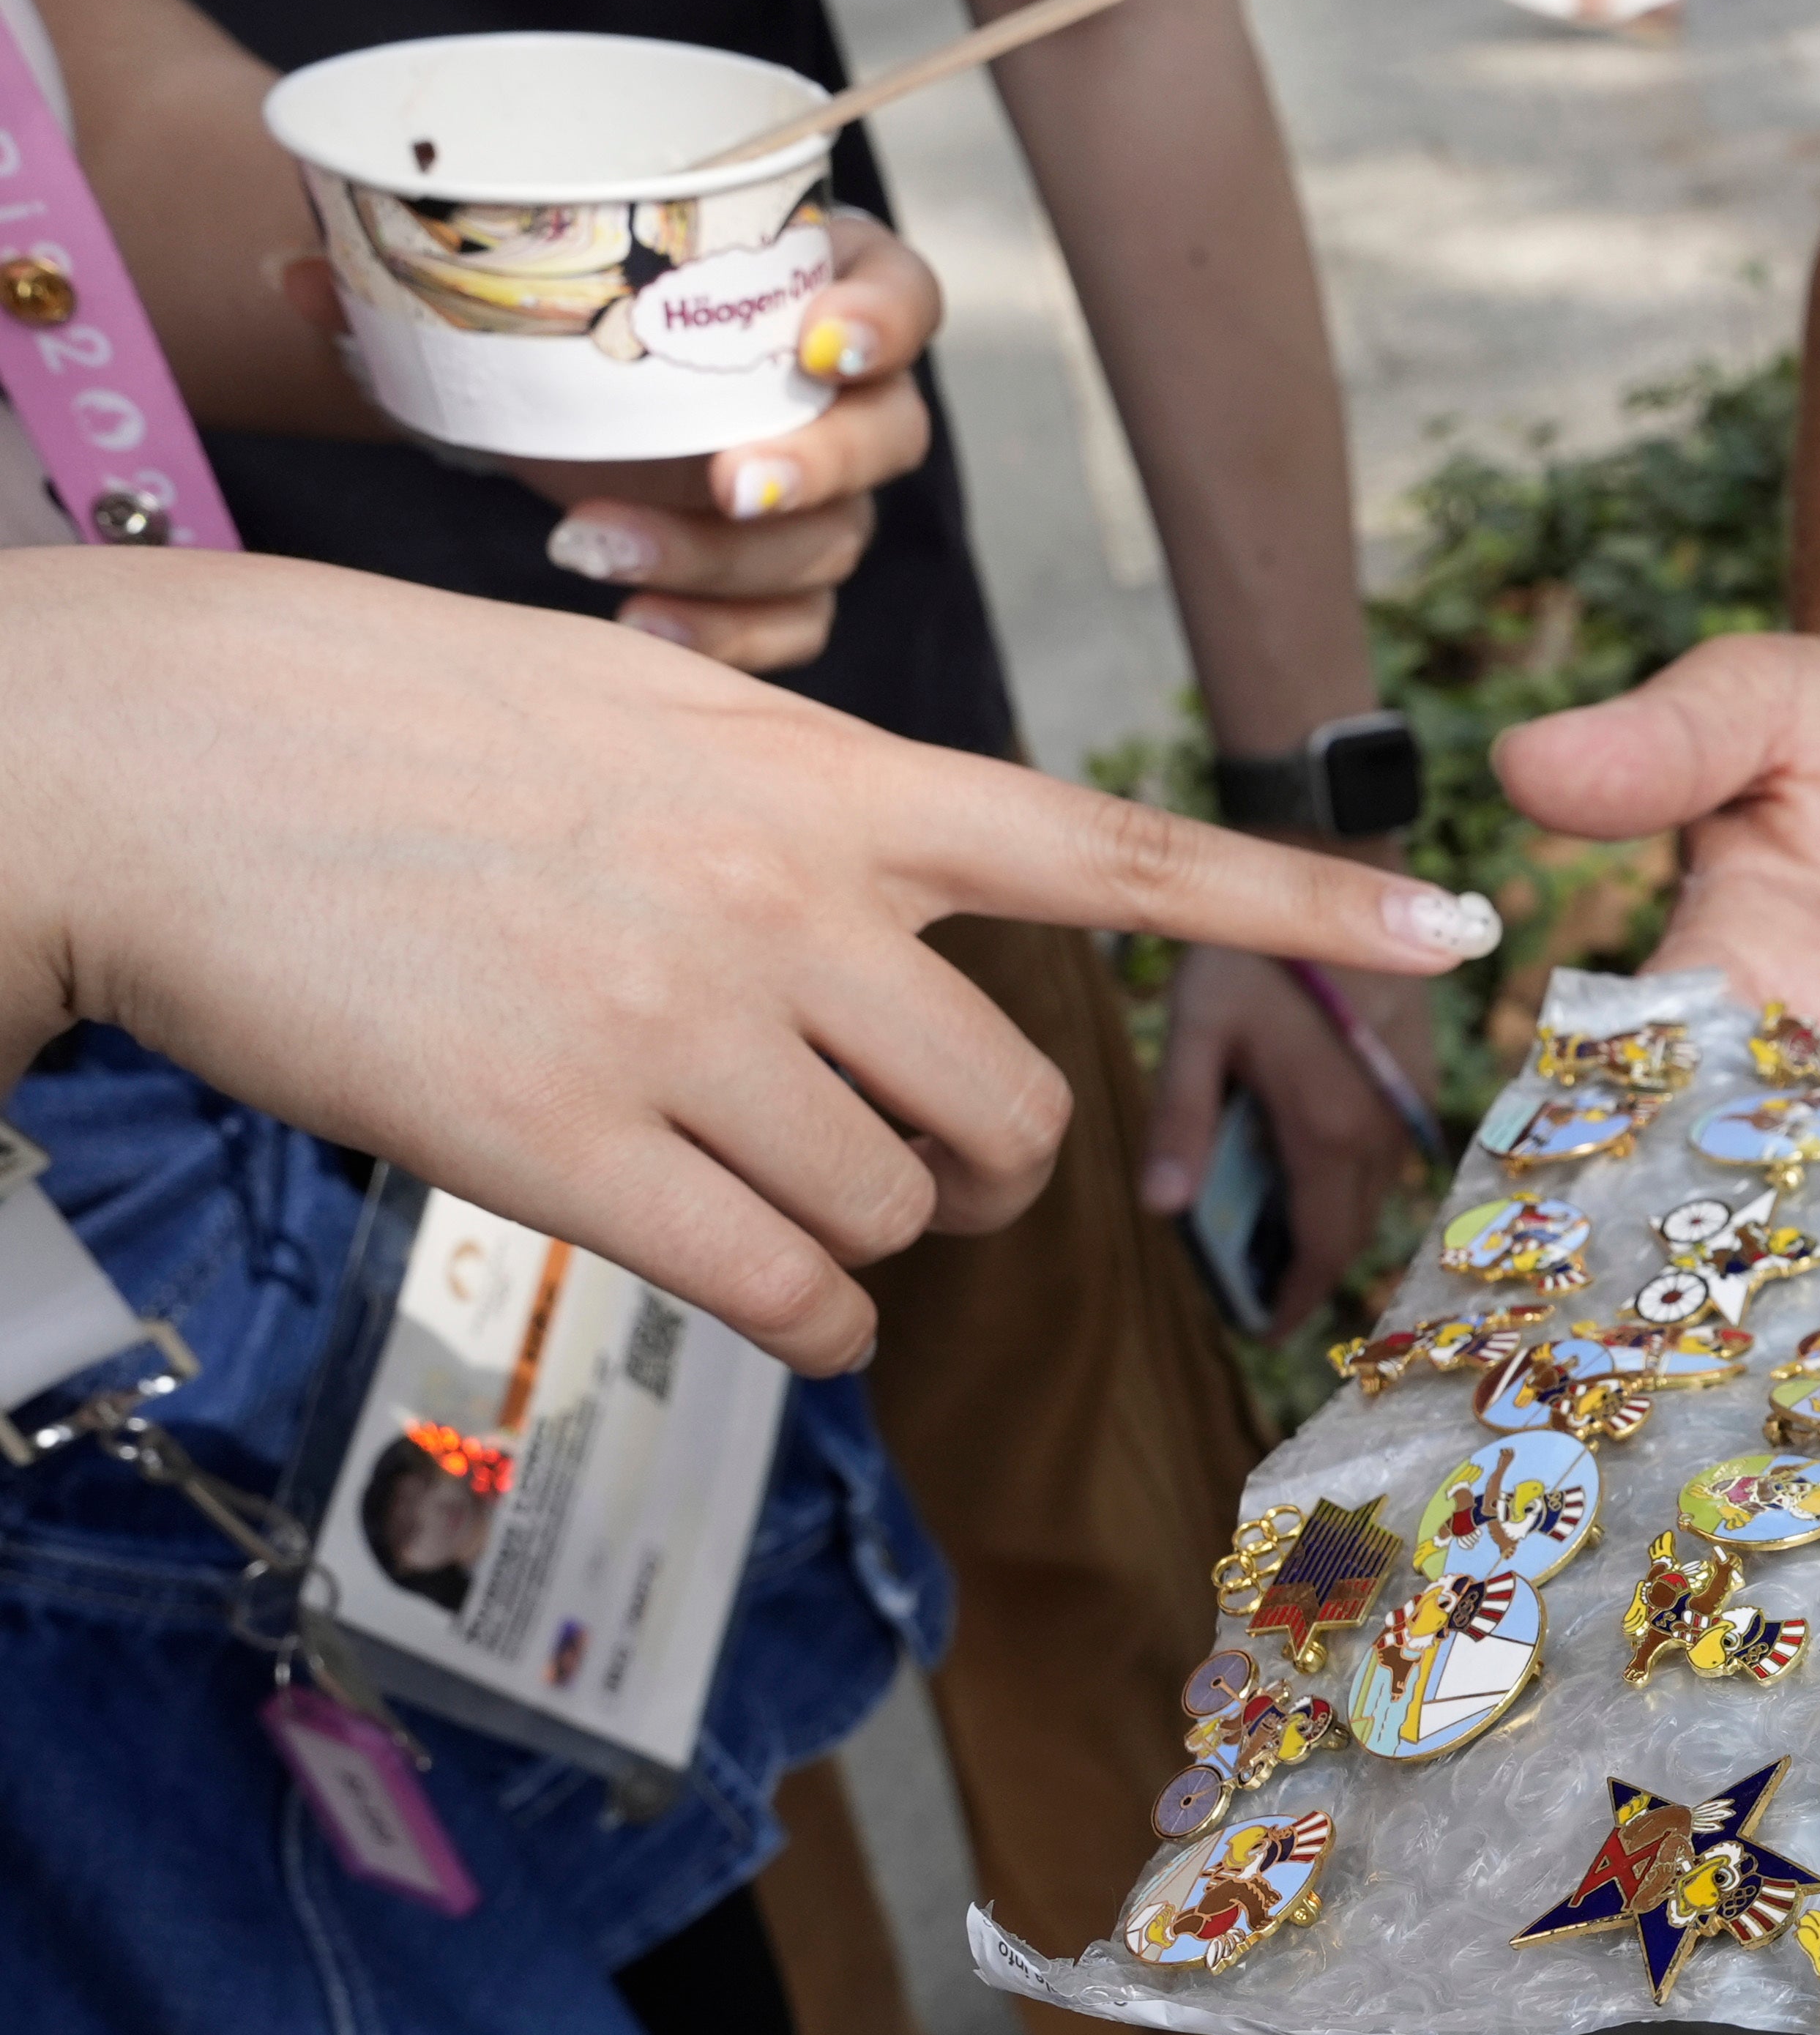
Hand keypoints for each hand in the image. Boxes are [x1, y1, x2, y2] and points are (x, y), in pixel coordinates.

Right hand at [0, 550, 1493, 1376]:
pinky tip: (741, 1283)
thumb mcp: (644, 713)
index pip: (1114, 847)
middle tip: (916, 1174)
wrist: (154, 757)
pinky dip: (797, 1321)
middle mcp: (788, 901)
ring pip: (897, 1217)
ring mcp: (682, 1023)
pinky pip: (785, 1296)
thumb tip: (890, 928)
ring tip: (741, 1179)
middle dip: (995, 1179)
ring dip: (860, 1241)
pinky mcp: (567, 1142)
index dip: (1297, 896)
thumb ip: (800, 816)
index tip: (1450, 922)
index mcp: (826, 780)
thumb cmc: (390, 723)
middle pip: (1021, 1113)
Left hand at [448, 212, 938, 672]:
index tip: (818, 345)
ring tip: (594, 548)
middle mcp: (843, 395)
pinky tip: (637, 626)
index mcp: (815, 285)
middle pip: (888, 434)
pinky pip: (797, 623)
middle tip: (725, 481)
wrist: (550, 401)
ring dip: (725, 558)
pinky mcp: (786, 576)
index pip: (904, 293)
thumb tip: (298, 281)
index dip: (883, 321)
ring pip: (834, 541)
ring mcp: (825, 495)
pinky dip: (726, 635)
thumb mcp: (511, 275)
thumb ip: (425, 271)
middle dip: (817, 464)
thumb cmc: (562, 314)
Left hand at [1142, 947, 1440, 1327]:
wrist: (1335, 859)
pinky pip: (1390, 1152)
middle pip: (1353, 1231)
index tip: (1261, 1329)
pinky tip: (1307, 1165)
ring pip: (1375, 1195)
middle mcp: (1384, 1127)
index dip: (1292, 1298)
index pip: (1320, 1248)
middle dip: (1310, 1269)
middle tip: (1257, 1289)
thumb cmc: (1250, 945)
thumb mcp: (1198, 1030)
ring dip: (1331, 1223)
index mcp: (1329, 1129)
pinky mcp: (1420, 1070)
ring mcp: (1410, 1099)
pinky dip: (1352, 1179)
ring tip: (1273, 1234)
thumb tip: (1162, 1208)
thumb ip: (1182, 1121)